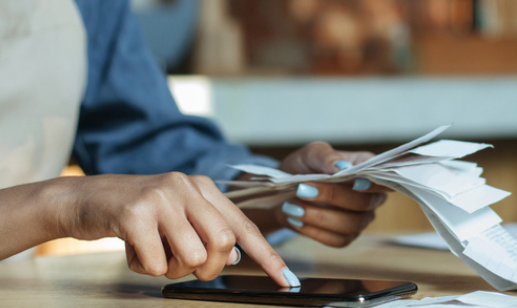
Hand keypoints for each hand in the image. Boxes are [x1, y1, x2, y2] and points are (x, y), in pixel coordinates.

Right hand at [46, 173, 296, 285]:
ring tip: (153, 252)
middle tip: (185, 267)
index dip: (267, 256)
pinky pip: (156, 264)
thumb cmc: (136, 214)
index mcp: (203, 188)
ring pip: (192, 257)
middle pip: (222, 244)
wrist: (83, 199)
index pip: (243, 226)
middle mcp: (187, 187)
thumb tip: (233, 258)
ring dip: (171, 269)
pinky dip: (145, 268)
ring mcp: (161, 197)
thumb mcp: (177, 217)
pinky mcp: (135, 214)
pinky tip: (131, 250)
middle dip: (207, 268)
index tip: (287, 281)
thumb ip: (208, 232)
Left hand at [276, 142, 387, 246]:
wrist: (284, 190)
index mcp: (367, 170)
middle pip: (365, 203)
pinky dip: (314, 231)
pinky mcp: (345, 236)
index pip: (384, 179)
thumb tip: (342, 167)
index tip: (355, 184)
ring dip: (320, 217)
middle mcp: (369, 196)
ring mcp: (359, 218)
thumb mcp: (311, 154)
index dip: (375, 185)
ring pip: (351, 225)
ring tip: (293, 206)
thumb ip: (326, 157)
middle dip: (333, 197)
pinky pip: (338, 240)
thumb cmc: (304, 167)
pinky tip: (296, 220)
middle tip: (303, 189)